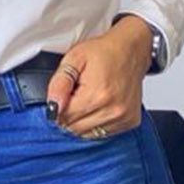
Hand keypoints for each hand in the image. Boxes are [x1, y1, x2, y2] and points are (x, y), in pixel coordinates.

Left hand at [46, 16, 154, 137]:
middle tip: (79, 95)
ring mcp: (123, 118)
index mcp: (97, 95)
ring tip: (91, 99)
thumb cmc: (104, 52)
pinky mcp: (130, 122)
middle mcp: (113, 110)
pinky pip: (102, 133)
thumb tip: (52, 106)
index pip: (63, 118)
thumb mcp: (74, 59)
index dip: (59, 107)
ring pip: (87, 134)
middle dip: (71, 114)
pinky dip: (97, 122)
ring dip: (83, 120)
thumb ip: (59, 84)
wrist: (131, 49)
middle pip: (74, 129)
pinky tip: (101, 105)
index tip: (67, 94)